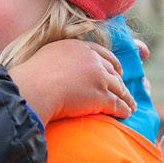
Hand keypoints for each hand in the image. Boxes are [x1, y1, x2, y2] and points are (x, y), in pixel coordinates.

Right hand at [10, 39, 134, 124]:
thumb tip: (57, 66)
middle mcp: (93, 61)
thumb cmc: (33, 76)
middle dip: (120, 81)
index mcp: (80, 48)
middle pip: (113, 71)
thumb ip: (59, 58)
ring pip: (119, 89)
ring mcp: (99, 79)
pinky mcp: (101, 97)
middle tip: (124, 88)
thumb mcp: (48, 56)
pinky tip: (126, 114)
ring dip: (127, 98)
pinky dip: (124, 109)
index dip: (113, 63)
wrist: (34, 88)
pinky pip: (117, 104)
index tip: (117, 70)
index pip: (103, 54)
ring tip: (131, 105)